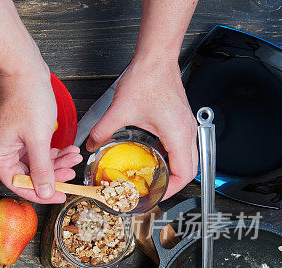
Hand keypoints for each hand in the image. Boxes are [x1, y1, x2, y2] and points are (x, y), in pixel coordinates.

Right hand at [0, 65, 81, 203]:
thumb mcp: (38, 139)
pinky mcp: (20, 135)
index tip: (61, 195)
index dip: (41, 193)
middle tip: (72, 174)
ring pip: (35, 163)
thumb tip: (45, 192)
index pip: (19, 184)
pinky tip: (68, 150)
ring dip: (56, 162)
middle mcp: (0, 152)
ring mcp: (10, 143)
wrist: (25, 70)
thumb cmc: (27, 98)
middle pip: (28, 175)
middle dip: (52, 174)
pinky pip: (37, 152)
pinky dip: (53, 152)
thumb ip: (42, 169)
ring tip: (74, 157)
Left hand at [86, 57, 196, 198]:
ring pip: (188, 157)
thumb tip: (92, 145)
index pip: (184, 173)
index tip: (156, 196)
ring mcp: (186, 125)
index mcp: (177, 134)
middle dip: (172, 184)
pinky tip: (153, 157)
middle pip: (189, 169)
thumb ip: (102, 131)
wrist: (156, 58)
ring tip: (153, 178)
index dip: (172, 189)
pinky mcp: (181, 119)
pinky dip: (171, 157)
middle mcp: (187, 131)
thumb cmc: (147, 78)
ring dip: (172, 170)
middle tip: (153, 191)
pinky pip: (182, 146)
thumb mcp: (119, 110)